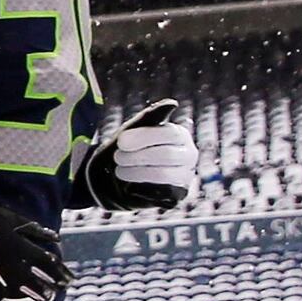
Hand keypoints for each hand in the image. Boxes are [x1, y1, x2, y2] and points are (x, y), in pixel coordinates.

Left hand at [77, 97, 198, 211]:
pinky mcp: (177, 196)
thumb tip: (173, 104)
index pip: (170, 134)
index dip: (144, 137)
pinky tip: (129, 185)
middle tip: (118, 157)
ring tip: (120, 171)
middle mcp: (188, 156)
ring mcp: (185, 177)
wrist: (113, 177)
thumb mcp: (134, 129)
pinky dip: (141, 189)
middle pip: (167, 155)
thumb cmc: (127, 148)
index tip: (121, 142)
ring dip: (137, 172)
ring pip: (165, 175)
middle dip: (138, 156)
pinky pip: (162, 194)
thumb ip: (151, 117)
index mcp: (180, 135)